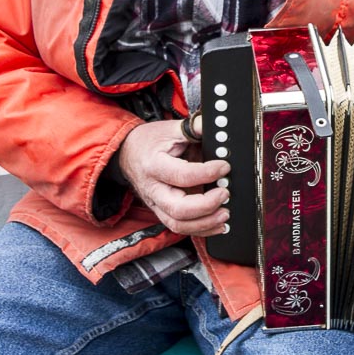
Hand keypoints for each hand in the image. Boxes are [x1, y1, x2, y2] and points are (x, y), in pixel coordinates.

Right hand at [117, 116, 229, 235]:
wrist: (128, 153)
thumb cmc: (149, 142)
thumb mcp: (170, 129)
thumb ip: (194, 128)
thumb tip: (216, 125)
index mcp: (154, 166)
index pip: (182, 175)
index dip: (206, 173)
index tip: (224, 167)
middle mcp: (154, 190)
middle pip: (178, 210)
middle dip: (206, 206)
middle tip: (225, 193)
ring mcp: (156, 204)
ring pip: (178, 225)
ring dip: (205, 223)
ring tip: (225, 213)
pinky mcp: (162, 212)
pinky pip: (180, 227)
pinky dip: (201, 229)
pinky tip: (218, 224)